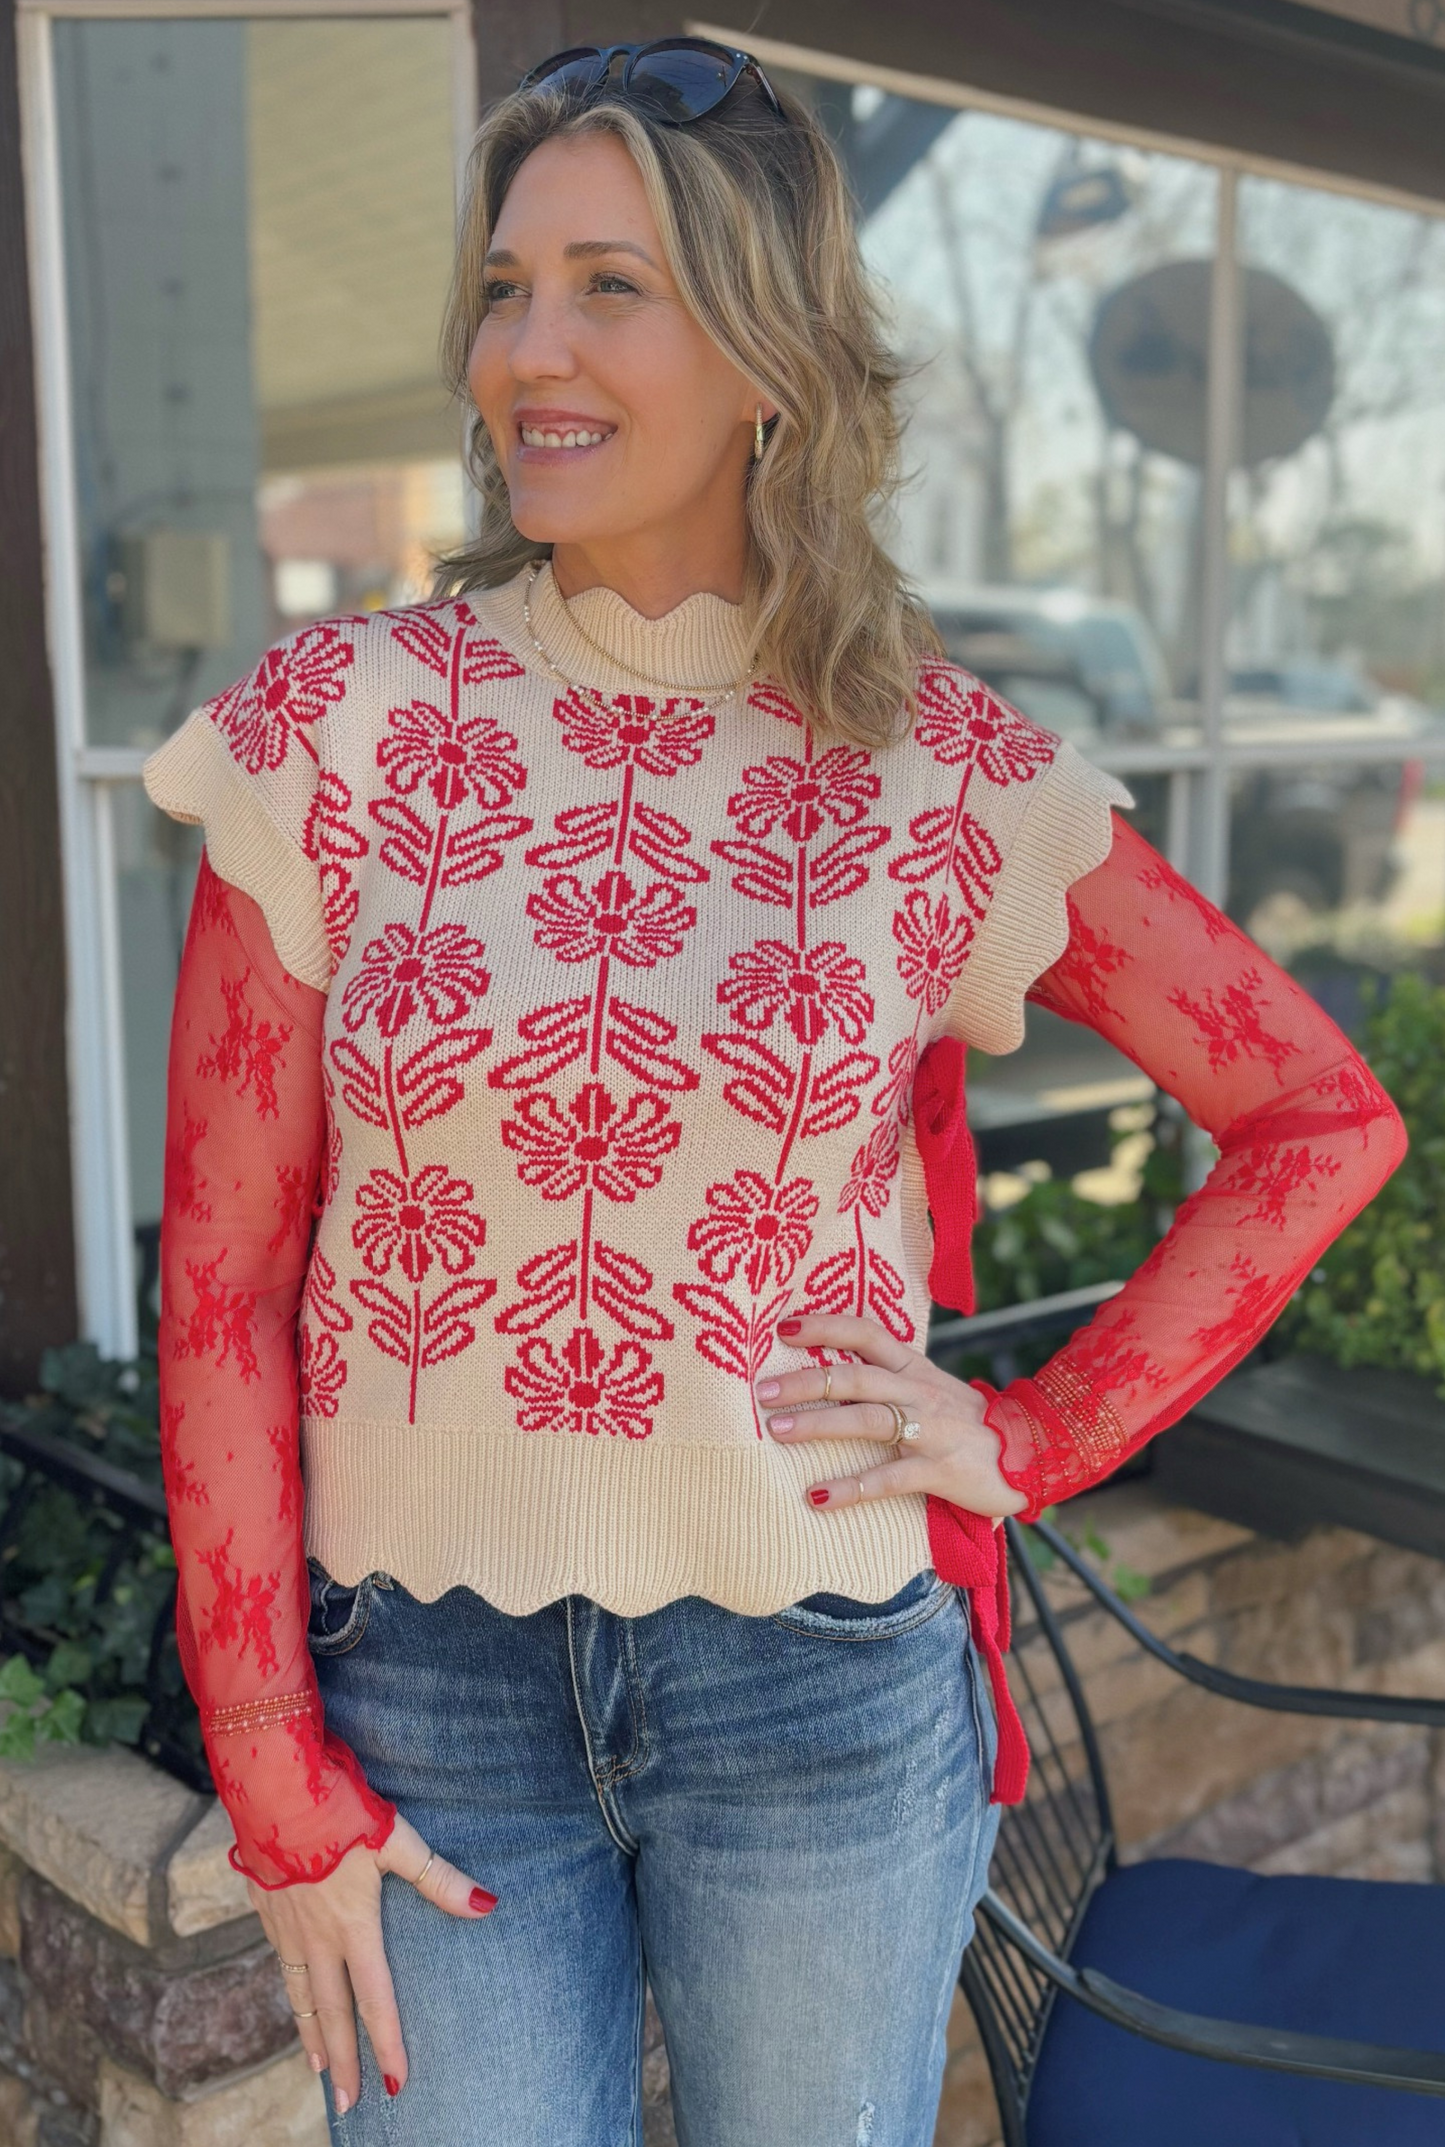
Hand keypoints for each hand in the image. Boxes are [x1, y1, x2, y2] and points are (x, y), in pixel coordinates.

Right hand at [248, 1812, 495, 2111]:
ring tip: (318, 2071)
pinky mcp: (264, 1906)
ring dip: (311, 2035)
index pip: (374, 1998)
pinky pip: (281, 1963)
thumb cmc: (338, 1807)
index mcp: (352, 1924)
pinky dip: (290, 1992)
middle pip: (332, 2011)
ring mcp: (286, 1924)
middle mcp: (317, 1935)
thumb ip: (438, 1878)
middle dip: (343, 2061)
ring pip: (301, 1993)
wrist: (272, 1784)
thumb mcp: (396, 1839)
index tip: (394, 2082)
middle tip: (349, 2104)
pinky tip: (295, 1996)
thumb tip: (486, 1905)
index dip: (386, 2042)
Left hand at [757, 1314, 1025, 1519]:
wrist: (1035, 1453)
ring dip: (817, 1424)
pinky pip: (889, 1478)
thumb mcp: (931, 1390)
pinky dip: (851, 1488)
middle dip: (805, 1381)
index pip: (866, 1334)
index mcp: (916, 1368)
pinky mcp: (940, 1470)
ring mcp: (931, 1430)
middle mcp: (920, 1391)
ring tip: (776, 1430)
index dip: (825, 1326)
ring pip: (867, 1420)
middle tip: (761, 1391)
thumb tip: (830, 1376)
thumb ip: (890, 1381)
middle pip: (856, 1376)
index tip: (782, 1327)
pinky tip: (817, 1497)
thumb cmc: (969, 1424)